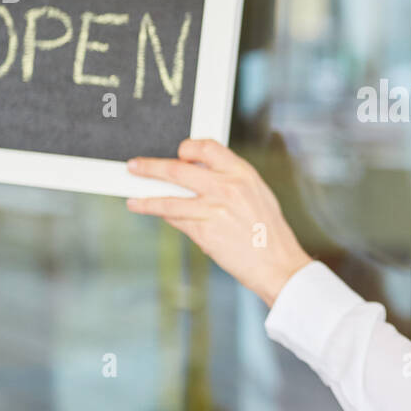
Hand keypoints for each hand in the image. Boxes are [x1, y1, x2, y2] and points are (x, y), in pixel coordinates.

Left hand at [125, 138, 312, 307]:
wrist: (278, 263)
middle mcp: (226, 187)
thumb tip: (201, 175)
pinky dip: (163, 215)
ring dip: (145, 197)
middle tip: (135, 167)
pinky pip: (176, 220)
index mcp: (242, 173)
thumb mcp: (257, 194)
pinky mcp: (204, 232)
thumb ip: (231, 181)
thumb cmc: (270, 232)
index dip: (187, 147)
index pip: (206, 146)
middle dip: (151, 167)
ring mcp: (213, 210)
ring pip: (168, 198)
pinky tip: (152, 213)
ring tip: (132, 199)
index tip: (177, 152)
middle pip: (177, 169)